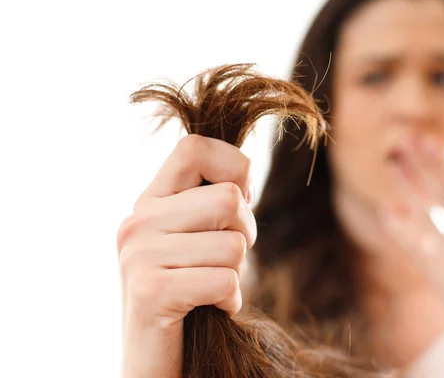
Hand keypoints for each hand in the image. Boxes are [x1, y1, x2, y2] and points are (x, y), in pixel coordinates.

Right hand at [116, 134, 256, 375]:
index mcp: (150, 201)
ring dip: (238, 273)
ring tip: (212, 287)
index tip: (239, 202)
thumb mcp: (198, 237)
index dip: (234, 168)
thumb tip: (243, 177)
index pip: (195, 147)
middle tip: (227, 259)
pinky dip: (230, 300)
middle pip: (229, 199)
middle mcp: (137, 221)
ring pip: (234, 244)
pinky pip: (225, 281)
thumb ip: (210, 201)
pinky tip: (211, 308)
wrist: (157, 359)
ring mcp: (138, 255)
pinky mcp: (149, 291)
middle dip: (247, 234)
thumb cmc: (192, 293)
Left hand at [380, 139, 443, 330]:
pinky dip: (397, 226)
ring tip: (390, 163)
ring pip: (420, 209)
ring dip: (404, 185)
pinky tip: (384, 210)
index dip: (440, 162)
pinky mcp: (433, 268)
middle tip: (404, 140)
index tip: (427, 141)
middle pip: (436, 189)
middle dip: (420, 163)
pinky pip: (410, 243)